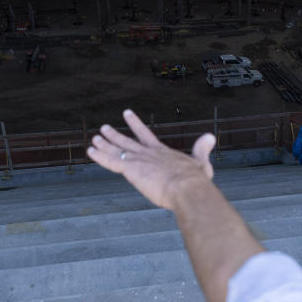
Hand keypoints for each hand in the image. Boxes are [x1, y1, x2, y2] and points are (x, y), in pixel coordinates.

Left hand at [87, 109, 215, 209]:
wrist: (187, 188)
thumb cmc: (195, 181)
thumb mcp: (201, 163)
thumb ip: (201, 149)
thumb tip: (211, 135)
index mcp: (162, 152)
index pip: (145, 135)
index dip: (135, 124)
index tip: (126, 113)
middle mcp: (148, 154)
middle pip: (127, 142)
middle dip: (115, 135)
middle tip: (104, 128)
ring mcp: (138, 160)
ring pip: (117, 150)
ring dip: (105, 145)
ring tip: (95, 138)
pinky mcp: (131, 169)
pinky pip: (111, 162)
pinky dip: (100, 156)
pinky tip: (90, 151)